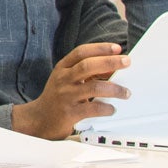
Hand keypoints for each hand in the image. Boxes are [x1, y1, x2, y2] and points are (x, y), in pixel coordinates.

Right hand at [12, 42, 129, 138]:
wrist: (40, 119)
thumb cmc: (58, 97)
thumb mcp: (68, 80)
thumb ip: (87, 73)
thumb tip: (112, 69)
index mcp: (62, 68)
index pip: (81, 52)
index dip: (100, 48)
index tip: (117, 48)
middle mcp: (63, 79)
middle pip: (87, 66)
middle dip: (110, 62)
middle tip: (127, 62)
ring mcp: (66, 96)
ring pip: (94, 87)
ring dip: (114, 89)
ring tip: (126, 92)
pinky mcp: (70, 112)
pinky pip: (93, 108)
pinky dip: (107, 108)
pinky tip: (111, 109)